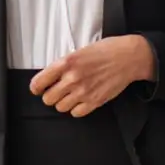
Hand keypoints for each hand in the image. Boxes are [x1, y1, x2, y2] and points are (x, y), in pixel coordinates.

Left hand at [28, 35, 154, 116]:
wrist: (128, 57)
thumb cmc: (106, 50)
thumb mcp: (79, 51)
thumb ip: (64, 65)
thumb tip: (50, 76)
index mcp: (66, 63)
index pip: (39, 82)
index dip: (37, 87)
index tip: (38, 88)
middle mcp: (72, 78)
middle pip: (48, 99)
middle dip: (50, 95)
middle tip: (57, 90)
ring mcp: (83, 92)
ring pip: (60, 107)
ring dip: (63, 102)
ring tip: (71, 94)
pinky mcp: (95, 101)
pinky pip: (76, 113)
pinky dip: (76, 108)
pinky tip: (81, 99)